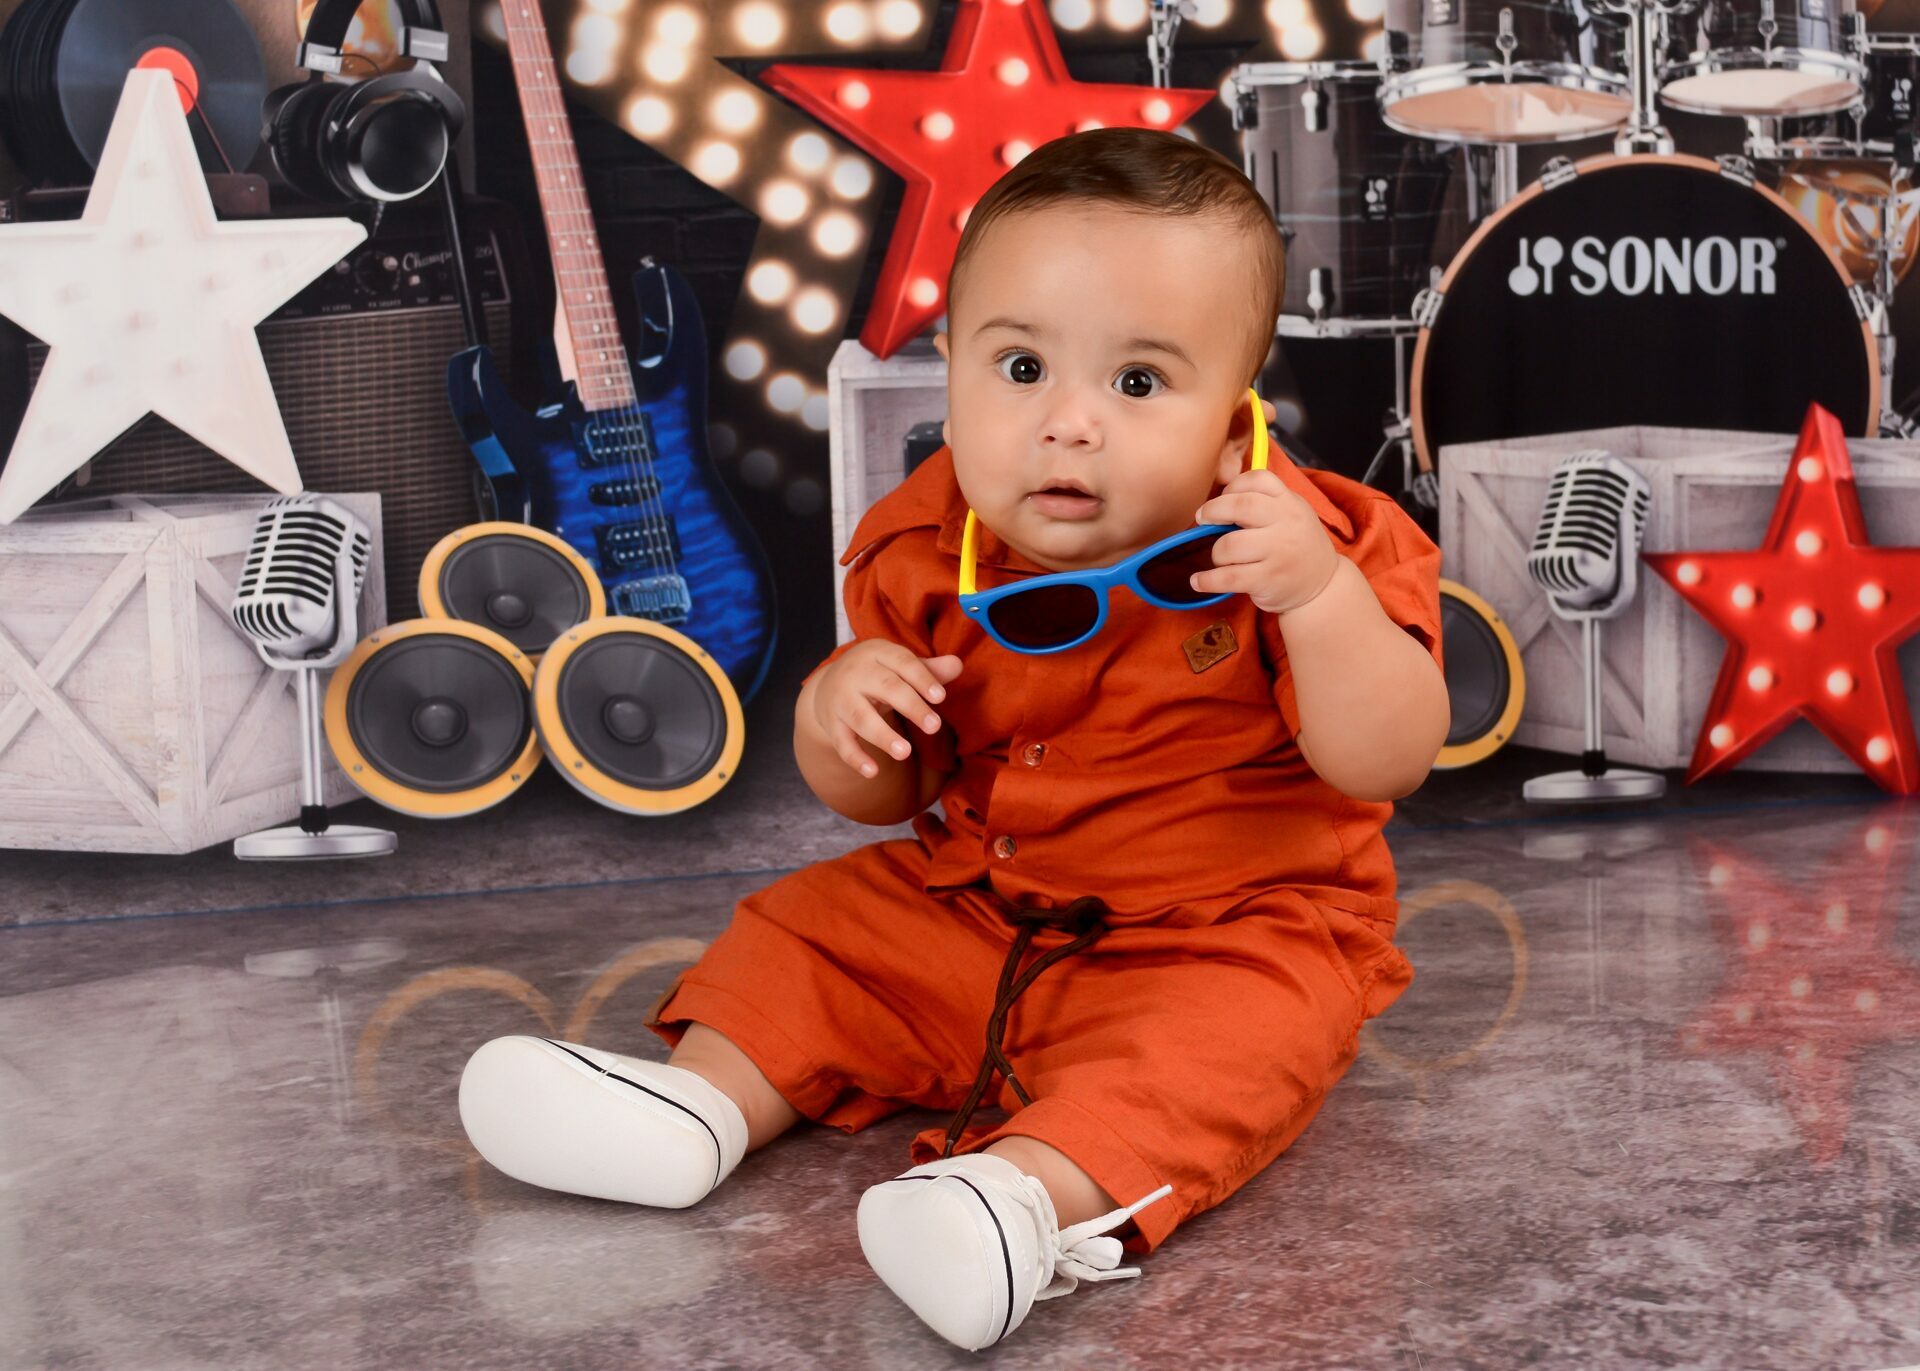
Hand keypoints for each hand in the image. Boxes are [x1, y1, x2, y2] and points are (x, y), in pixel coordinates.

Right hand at [812, 640, 962, 777]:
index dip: (922, 679)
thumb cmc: (876, 675)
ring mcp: (841, 698)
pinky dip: (856, 758)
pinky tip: (873, 772)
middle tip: (935, 727)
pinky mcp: (831, 723)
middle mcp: (856, 673)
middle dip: (911, 707)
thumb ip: (928, 670)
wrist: (827, 685)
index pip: (903, 663)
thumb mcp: (899, 667)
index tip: (941, 697)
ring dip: (883, 735)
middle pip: (886, 688)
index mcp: (878, 653)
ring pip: (862, 717)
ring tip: (905, 753)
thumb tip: (957, 665)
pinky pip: (842, 742)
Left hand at [1190, 468, 1340, 614]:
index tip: (1223, 498)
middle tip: (1203, 519)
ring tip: (1219, 557)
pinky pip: (1229, 577)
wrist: (1322, 583)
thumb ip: (1263, 503)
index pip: (1258, 479)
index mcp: (1289, 502)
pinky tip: (1199, 580)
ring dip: (1216, 552)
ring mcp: (1278, 552)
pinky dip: (1207, 580)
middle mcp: (1286, 523)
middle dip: (1213, 511)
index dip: (1233, 485)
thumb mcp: (1291, 514)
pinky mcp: (1269, 579)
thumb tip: (1216, 502)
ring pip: (1230, 545)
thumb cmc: (1296, 544)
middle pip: (1241, 506)